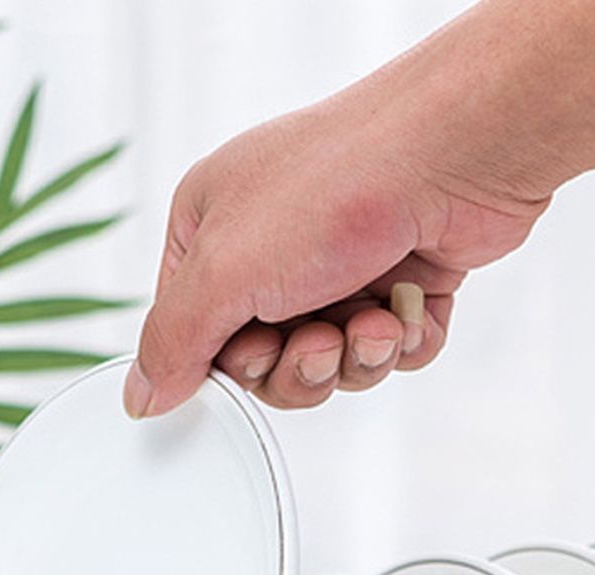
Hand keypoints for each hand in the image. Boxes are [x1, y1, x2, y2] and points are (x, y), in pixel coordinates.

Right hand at [124, 12, 557, 416]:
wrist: (453, 157)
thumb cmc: (335, 187)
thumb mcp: (224, 271)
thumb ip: (174, 342)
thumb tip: (141, 397)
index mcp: (212, 233)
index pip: (195, 335)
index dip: (227, 365)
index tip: (252, 353)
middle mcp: (273, 249)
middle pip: (267, 364)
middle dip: (299, 366)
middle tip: (319, 339)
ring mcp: (341, 268)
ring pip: (332, 366)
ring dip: (353, 359)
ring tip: (370, 323)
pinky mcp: (400, 285)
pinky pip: (390, 355)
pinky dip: (401, 344)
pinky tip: (404, 309)